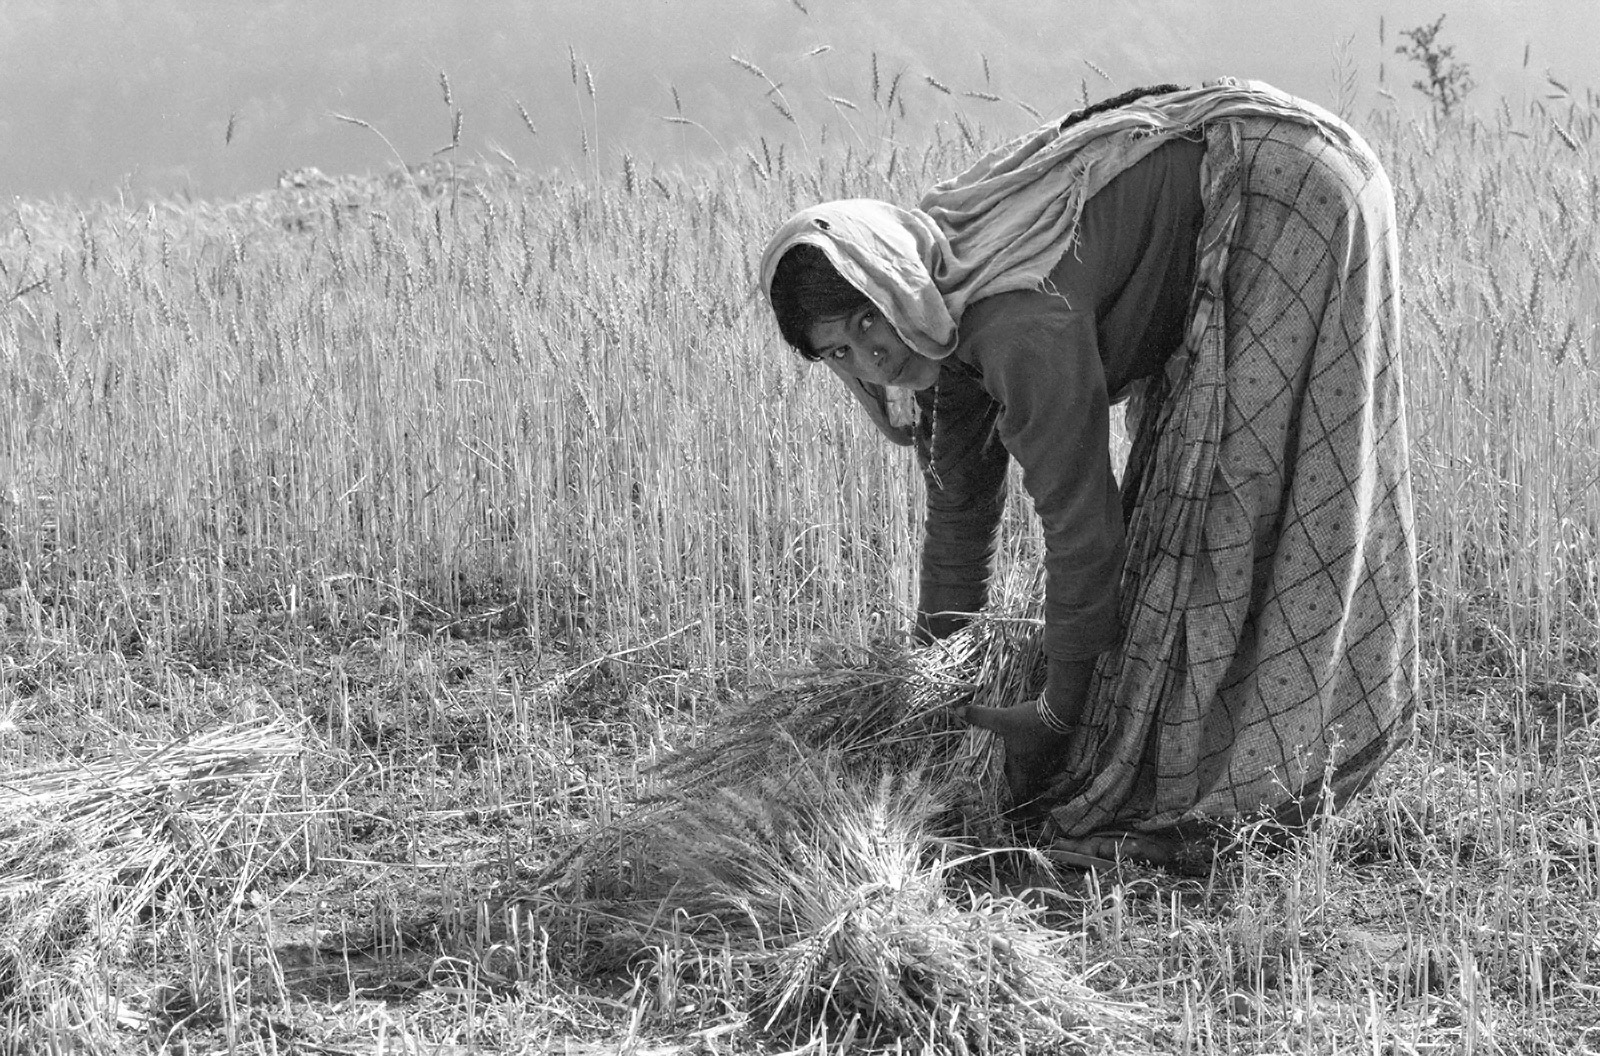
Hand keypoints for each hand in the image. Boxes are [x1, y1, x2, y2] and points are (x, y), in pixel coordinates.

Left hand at [956, 700, 1073, 812]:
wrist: (1060, 710)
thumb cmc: (1029, 720)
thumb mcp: (1001, 718)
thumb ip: (980, 716)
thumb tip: (957, 711)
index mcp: (1021, 766)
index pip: (1017, 792)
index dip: (1011, 800)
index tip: (1003, 805)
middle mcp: (1035, 766)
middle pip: (1023, 781)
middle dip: (1014, 783)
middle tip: (1003, 784)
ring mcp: (1047, 758)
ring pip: (1033, 770)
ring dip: (1025, 770)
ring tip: (1015, 767)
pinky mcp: (1054, 748)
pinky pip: (1042, 759)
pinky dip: (1034, 758)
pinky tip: (1029, 748)